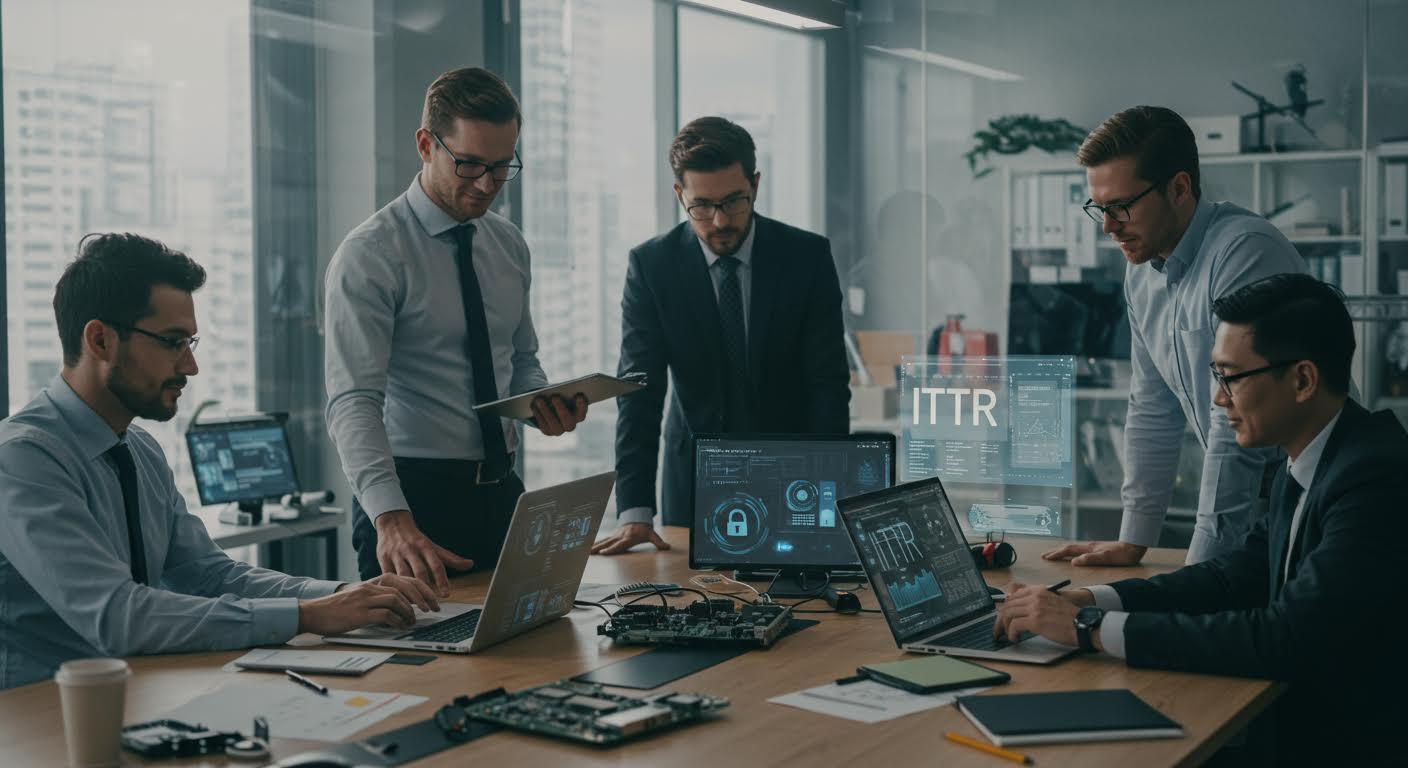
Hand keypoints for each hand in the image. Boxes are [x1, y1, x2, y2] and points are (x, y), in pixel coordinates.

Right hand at [298, 574, 439, 634]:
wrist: (314, 613)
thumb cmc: (336, 608)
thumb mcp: (359, 598)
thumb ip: (377, 598)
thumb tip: (399, 608)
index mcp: (372, 582)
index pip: (403, 579)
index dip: (421, 589)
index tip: (431, 599)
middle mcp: (370, 587)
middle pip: (404, 587)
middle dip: (422, 599)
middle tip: (430, 609)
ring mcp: (365, 599)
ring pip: (397, 600)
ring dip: (409, 612)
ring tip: (412, 621)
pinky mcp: (360, 613)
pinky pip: (385, 615)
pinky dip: (397, 621)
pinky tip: (400, 626)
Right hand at [374, 510, 473, 596]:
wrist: (392, 524)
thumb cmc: (416, 539)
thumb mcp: (433, 546)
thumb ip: (450, 558)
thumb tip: (470, 564)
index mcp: (425, 546)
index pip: (437, 564)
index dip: (442, 580)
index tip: (446, 595)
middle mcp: (411, 549)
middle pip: (420, 571)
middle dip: (426, 589)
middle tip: (432, 605)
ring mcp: (396, 554)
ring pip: (403, 575)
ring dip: (409, 591)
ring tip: (416, 605)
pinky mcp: (383, 558)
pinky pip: (388, 576)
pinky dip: (393, 587)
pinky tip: (397, 598)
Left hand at [533, 394, 587, 435]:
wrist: (549, 406)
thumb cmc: (560, 396)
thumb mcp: (563, 393)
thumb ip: (565, 392)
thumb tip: (558, 390)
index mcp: (579, 415)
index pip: (582, 413)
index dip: (582, 405)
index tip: (579, 395)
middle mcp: (571, 425)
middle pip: (568, 420)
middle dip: (561, 408)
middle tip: (555, 396)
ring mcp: (559, 430)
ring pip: (554, 424)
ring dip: (546, 411)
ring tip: (539, 399)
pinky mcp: (548, 431)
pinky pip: (543, 425)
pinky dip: (538, 414)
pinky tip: (533, 405)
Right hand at [590, 523, 670, 554]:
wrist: (638, 518)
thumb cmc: (644, 529)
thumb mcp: (652, 534)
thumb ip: (659, 542)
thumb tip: (667, 547)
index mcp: (628, 538)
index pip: (619, 544)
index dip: (612, 549)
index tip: (603, 552)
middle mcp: (620, 536)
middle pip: (608, 543)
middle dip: (599, 548)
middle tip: (590, 553)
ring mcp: (615, 536)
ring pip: (604, 541)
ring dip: (595, 546)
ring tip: (586, 552)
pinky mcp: (613, 536)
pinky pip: (603, 540)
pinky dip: (595, 543)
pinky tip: (589, 548)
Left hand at [993, 582, 1090, 646]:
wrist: (1083, 625)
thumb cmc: (1069, 618)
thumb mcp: (1051, 602)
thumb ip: (1035, 602)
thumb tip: (1015, 609)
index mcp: (1038, 590)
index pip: (1012, 596)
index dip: (1004, 609)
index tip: (1001, 618)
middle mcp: (1035, 596)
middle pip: (1007, 606)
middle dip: (999, 620)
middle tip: (998, 630)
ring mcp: (1035, 607)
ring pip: (1007, 615)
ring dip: (1004, 628)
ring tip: (1007, 636)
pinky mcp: (1036, 620)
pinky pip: (1014, 626)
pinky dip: (1011, 634)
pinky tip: (1015, 639)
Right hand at [1041, 540, 1146, 565]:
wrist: (1134, 547)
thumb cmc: (1121, 555)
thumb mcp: (1106, 558)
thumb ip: (1090, 559)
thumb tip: (1074, 562)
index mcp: (1089, 548)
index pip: (1068, 550)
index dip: (1057, 554)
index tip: (1046, 558)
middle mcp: (1089, 546)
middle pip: (1069, 548)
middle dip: (1056, 551)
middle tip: (1045, 555)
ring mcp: (1094, 547)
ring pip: (1074, 548)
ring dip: (1063, 551)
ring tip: (1056, 554)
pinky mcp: (1099, 549)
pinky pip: (1080, 550)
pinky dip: (1072, 552)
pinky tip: (1075, 555)